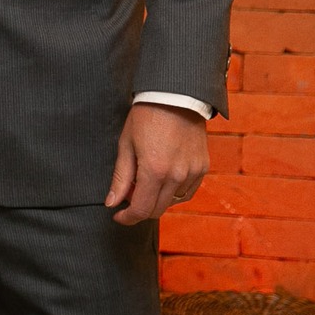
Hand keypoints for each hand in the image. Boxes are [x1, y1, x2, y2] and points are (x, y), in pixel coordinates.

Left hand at [105, 101, 208, 224]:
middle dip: (140, 209)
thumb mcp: (126, 145)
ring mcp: (193, 172)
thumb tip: (111, 203)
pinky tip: (163, 181)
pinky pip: (188, 192)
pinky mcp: (203, 167)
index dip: (127, 217)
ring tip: (144, 182)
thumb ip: (120, 177)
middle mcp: (177, 176)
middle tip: (127, 196)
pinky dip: (173, 193)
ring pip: (173, 202)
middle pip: (157, 209)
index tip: (118, 215)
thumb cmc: (146, 117)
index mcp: (155, 171)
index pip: (142, 209)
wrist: (175, 96)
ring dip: (157, 200)